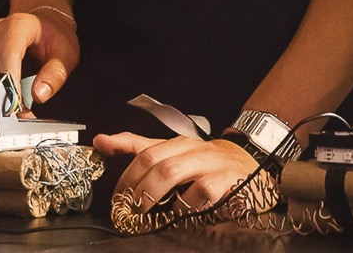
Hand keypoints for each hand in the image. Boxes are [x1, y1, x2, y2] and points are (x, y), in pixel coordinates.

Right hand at [0, 10, 78, 106]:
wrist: (42, 25)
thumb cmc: (53, 37)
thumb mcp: (65, 53)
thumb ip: (55, 73)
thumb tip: (39, 94)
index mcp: (18, 25)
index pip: (7, 54)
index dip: (10, 82)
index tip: (18, 107)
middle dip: (5, 96)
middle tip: (23, 115)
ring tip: (16, 104)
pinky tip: (4, 95)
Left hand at [97, 132, 263, 210]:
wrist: (251, 164)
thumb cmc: (206, 163)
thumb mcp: (173, 154)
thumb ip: (138, 148)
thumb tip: (101, 141)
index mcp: (177, 144)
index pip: (143, 148)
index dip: (122, 163)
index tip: (111, 186)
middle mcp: (191, 149)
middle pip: (153, 161)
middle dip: (134, 186)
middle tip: (125, 208)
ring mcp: (209, 163)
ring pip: (171, 172)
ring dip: (152, 194)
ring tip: (144, 212)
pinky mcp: (225, 180)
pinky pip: (199, 191)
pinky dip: (185, 204)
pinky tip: (181, 211)